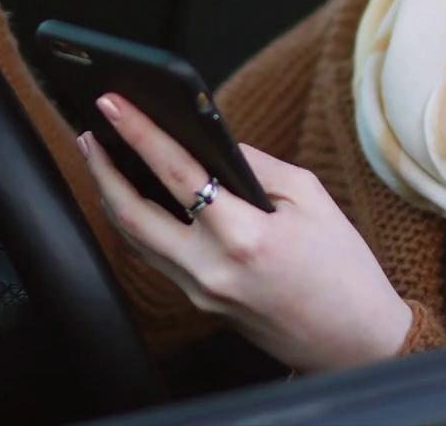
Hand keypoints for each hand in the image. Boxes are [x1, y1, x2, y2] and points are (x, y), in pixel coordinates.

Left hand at [78, 93, 411, 373]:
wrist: (356, 340)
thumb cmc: (342, 268)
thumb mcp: (311, 198)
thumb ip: (255, 165)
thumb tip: (211, 141)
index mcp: (244, 236)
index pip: (176, 173)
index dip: (138, 133)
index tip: (112, 105)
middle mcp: (212, 269)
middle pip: (133, 215)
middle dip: (103, 169)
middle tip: (89, 132)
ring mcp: (202, 293)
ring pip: (136, 240)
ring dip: (113, 196)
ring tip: (103, 159)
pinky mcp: (202, 305)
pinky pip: (157, 258)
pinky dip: (138, 224)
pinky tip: (134, 198)